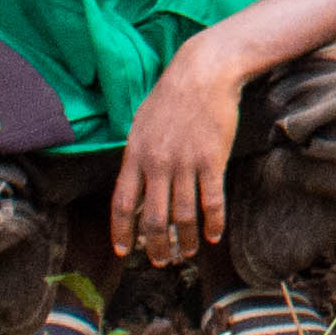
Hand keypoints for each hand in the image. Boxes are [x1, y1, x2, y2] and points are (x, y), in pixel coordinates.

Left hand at [111, 39, 248, 262]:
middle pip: (153, 219)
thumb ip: (136, 156)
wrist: (203, 74)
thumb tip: (134, 185)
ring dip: (185, 240)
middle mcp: (157, 164)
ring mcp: (185, 164)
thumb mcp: (141, 125)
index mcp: (135, 155)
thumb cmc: (171, 97)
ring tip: (187, 252)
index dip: (122, 231)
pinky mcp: (212, 161)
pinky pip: (211, 202)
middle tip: (160, 260)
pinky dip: (212, 224)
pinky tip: (214, 236)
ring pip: (183, 216)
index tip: (123, 250)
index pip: (123, 204)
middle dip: (155, 246)